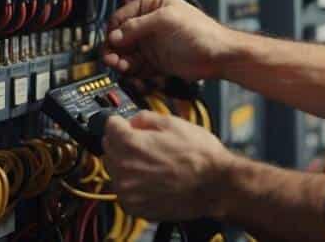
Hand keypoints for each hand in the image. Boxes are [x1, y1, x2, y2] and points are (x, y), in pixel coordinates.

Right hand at [102, 0, 231, 80]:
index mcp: (152, 6)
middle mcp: (149, 24)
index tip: (111, 42)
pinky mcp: (156, 61)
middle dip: (114, 48)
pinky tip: (130, 71)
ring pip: (126, 53)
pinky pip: (136, 66)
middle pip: (120, 37)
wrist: (219, 55)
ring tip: (120, 65)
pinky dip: (131, 70)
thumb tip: (116, 35)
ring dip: (120, 60)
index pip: (121, 17)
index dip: (114, 30)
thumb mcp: (166, 20)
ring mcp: (152, 44)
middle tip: (111, 58)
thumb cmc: (201, 31)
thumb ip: (138, 26)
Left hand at [102, 111, 233, 220]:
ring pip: (115, 171)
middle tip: (144, 143)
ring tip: (153, 163)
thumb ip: (147, 118)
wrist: (215, 185)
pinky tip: (153, 179)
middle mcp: (124, 169)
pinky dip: (134, 184)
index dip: (120, 122)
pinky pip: (124, 191)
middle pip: (109, 148)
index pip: (109, 126)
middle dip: (122, 143)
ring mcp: (128, 190)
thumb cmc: (200, 156)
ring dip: (127, 164)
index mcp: (131, 144)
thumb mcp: (175, 124)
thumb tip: (135, 120)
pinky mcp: (134, 206)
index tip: (125, 124)